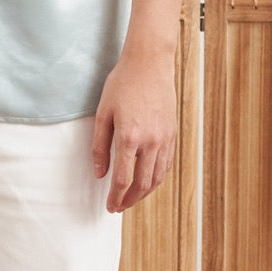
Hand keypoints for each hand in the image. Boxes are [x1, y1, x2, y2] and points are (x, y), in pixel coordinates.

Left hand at [91, 48, 176, 212]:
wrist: (149, 64)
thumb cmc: (123, 84)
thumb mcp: (103, 112)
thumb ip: (100, 145)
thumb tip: (99, 173)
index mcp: (129, 137)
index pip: (123, 179)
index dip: (115, 197)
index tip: (109, 206)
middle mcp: (150, 143)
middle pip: (142, 185)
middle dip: (129, 200)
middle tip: (118, 207)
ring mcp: (164, 139)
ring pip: (156, 178)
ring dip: (144, 193)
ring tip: (131, 198)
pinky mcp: (172, 134)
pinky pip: (166, 165)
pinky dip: (156, 179)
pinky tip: (147, 180)